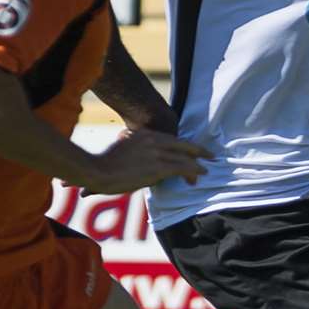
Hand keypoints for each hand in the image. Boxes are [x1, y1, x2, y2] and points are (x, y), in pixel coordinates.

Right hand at [74, 129, 211, 193]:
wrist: (97, 170)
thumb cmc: (105, 164)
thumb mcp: (122, 148)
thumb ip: (134, 148)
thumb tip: (140, 154)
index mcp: (144, 134)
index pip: (170, 139)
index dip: (184, 145)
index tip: (193, 149)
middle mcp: (152, 140)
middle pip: (181, 144)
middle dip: (197, 150)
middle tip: (210, 154)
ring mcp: (156, 153)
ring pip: (184, 156)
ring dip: (198, 163)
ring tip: (207, 167)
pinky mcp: (157, 167)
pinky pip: (181, 168)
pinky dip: (194, 170)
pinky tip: (200, 173)